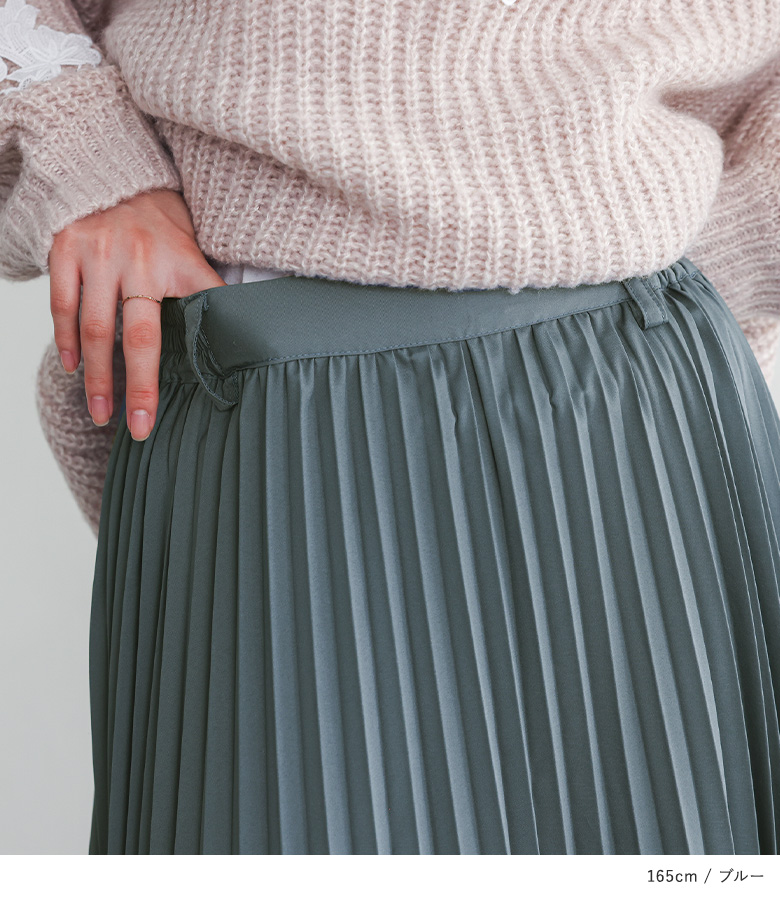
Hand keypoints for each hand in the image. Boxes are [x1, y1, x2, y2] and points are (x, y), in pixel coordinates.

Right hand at [48, 188, 225, 440]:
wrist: (117, 172)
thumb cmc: (165, 224)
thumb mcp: (197, 252)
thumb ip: (209, 292)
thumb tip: (246, 338)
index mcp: (181, 263)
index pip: (192, 323)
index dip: (195, 362)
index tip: (197, 394)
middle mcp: (140, 260)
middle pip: (139, 337)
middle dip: (139, 387)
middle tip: (138, 427)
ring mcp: (99, 254)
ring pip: (96, 328)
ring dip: (97, 377)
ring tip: (100, 413)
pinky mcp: (66, 248)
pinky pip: (63, 304)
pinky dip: (67, 340)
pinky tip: (73, 369)